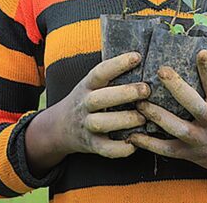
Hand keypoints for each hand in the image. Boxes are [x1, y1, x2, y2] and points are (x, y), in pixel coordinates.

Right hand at [24, 52, 149, 173]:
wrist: (59, 127)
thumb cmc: (86, 100)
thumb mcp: (91, 84)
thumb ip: (111, 75)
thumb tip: (141, 57)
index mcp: (86, 86)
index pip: (100, 72)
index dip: (118, 64)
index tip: (137, 57)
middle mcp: (84, 104)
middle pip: (100, 98)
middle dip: (124, 93)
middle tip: (146, 89)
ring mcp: (86, 125)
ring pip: (101, 123)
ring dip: (124, 120)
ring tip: (144, 117)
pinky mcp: (91, 145)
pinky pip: (105, 149)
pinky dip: (120, 148)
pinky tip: (135, 143)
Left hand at [128, 50, 206, 196]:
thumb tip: (196, 51)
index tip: (201, 53)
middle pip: (194, 104)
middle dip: (177, 87)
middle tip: (161, 71)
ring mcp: (200, 139)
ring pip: (177, 127)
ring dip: (157, 115)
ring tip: (140, 103)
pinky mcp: (188, 153)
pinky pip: (166, 149)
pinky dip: (148, 143)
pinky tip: (133, 135)